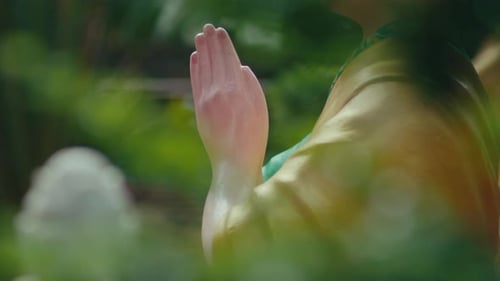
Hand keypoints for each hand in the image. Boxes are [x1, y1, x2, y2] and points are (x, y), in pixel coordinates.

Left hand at [190, 24, 268, 175]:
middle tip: (207, 27)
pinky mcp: (199, 109)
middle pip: (214, 61)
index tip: (220, 31)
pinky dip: (194, 69)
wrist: (234, 163)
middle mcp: (220, 91)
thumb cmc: (254, 138)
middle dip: (211, 43)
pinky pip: (196, 83)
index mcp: (238, 90)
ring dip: (201, 51)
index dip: (224, 44)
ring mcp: (207, 100)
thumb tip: (242, 67)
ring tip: (199, 37)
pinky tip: (194, 58)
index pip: (229, 60)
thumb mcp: (261, 110)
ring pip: (203, 69)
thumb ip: (252, 86)